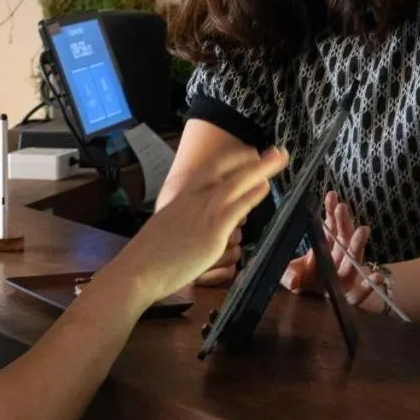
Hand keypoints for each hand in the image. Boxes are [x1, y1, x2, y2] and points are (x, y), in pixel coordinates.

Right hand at [104, 147, 287, 306]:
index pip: (211, 169)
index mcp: (182, 196)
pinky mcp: (214, 231)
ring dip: (261, 169)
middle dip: (256, 160)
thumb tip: (195, 223)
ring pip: (238, 183)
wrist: (140, 268)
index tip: (250, 154)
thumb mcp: (167, 226)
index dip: (233, 160)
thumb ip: (184, 219)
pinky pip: (238, 208)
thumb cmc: (149, 254)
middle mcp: (195, 198)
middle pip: (230, 171)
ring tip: (280, 158)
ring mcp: (205, 213)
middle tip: (276, 151)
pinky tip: (265, 187)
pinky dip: (252, 194)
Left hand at [281, 191, 375, 305]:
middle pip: (343, 238)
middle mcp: (338, 259)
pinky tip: (375, 275)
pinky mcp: (350, 296)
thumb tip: (293, 281)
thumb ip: (288, 275)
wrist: (311, 306)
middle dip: (343, 222)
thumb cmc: (302, 284)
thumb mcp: (288, 276)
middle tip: (342, 208)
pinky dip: (369, 285)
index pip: (329, 227)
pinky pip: (360, 292)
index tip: (331, 196)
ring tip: (362, 230)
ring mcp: (346, 277)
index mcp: (324, 248)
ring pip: (354, 259)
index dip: (330, 212)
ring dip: (358, 244)